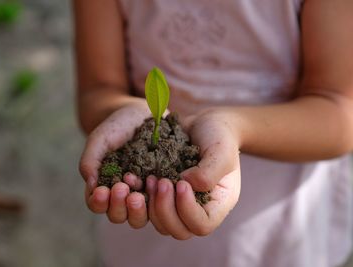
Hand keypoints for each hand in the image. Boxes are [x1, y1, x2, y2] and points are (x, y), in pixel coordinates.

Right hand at [79, 101, 151, 228]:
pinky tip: (158, 180)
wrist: (143, 114)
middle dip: (119, 206)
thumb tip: (91, 186)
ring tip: (141, 184)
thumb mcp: (100, 139)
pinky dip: (159, 195)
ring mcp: (145, 193)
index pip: (98, 205)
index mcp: (105, 186)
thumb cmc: (117, 126)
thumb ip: (90, 160)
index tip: (104, 190)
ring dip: (138, 207)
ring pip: (140, 217)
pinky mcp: (164, 188)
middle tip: (123, 187)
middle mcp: (124, 195)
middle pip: (119, 216)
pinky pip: (162, 202)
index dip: (99, 202)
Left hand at [148, 109, 241, 238]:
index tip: (181, 184)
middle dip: (165, 208)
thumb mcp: (221, 151)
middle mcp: (196, 210)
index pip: (201, 225)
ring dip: (150, 204)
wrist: (201, 122)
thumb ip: (210, 171)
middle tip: (161, 181)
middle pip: (177, 230)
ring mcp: (176, 204)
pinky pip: (145, 206)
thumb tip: (187, 185)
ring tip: (151, 178)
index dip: (187, 211)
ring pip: (159, 223)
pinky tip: (132, 177)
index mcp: (216, 205)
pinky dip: (137, 194)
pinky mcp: (160, 194)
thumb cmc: (218, 136)